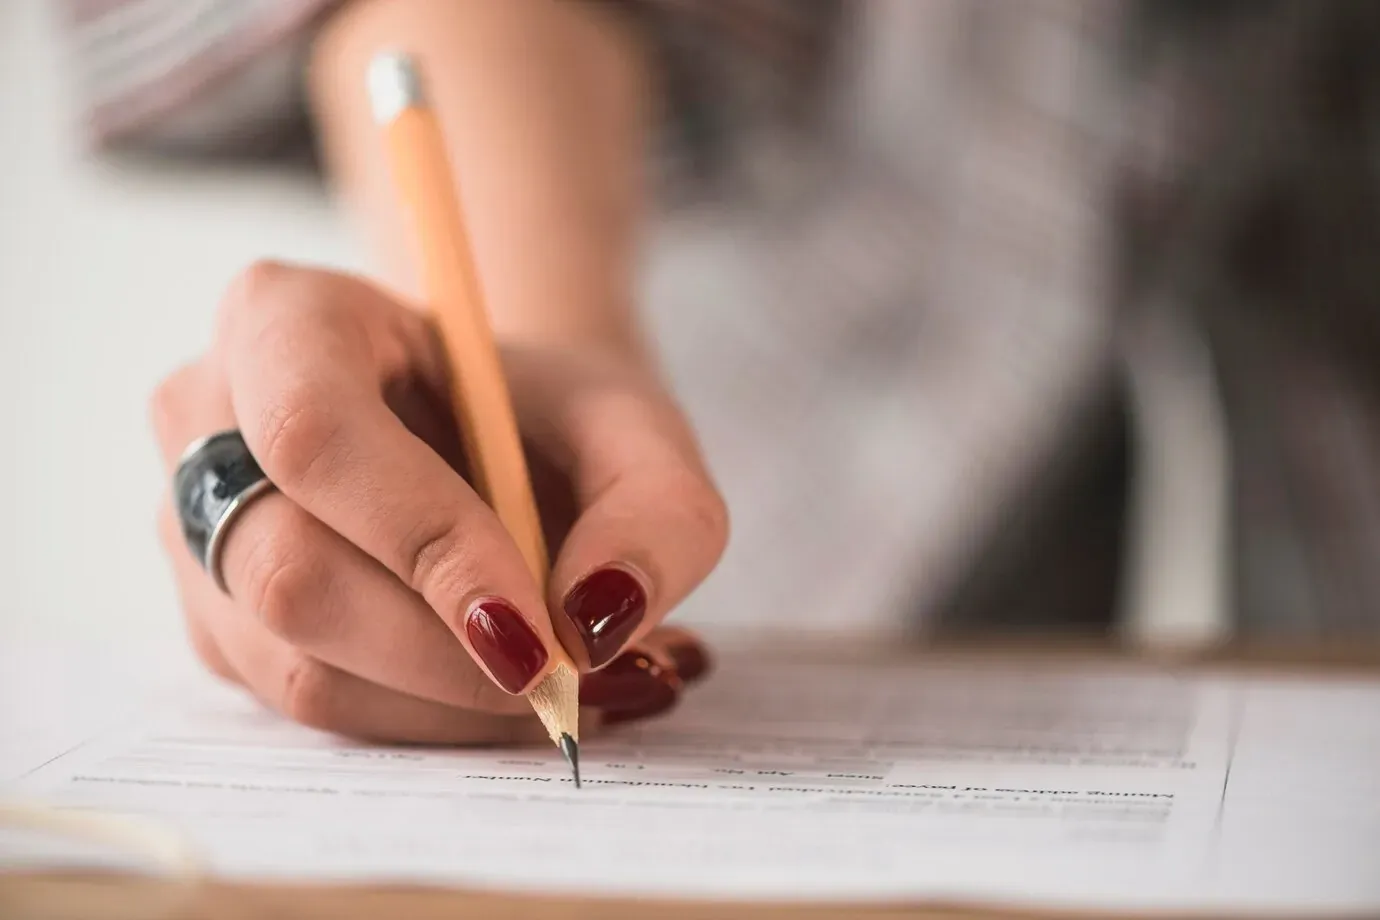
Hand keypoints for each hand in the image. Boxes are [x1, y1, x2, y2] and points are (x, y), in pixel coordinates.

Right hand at [151, 261, 725, 742]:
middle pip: (291, 570)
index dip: (422, 539)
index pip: (317, 433)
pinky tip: (514, 690)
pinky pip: (317, 705)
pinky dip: (432, 719)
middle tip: (575, 678)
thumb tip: (596, 622)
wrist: (501, 437)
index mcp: (284, 318)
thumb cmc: (551, 415)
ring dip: (450, 703)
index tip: (538, 628)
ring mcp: (196, 532)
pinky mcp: (223, 625)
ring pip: (298, 665)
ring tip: (575, 686)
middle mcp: (206, 421)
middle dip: (446, 652)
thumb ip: (655, 511)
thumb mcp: (637, 429)